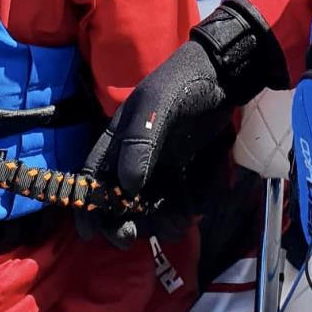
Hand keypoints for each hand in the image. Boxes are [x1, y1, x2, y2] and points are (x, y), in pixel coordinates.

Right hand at [82, 1, 286, 244]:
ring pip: (153, 207)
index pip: (93, 176)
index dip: (87, 206)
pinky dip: (188, 208)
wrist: (224, 74)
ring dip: (161, 221)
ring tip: (178, 222)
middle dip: (122, 223)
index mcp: (119, 139)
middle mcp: (136, 157)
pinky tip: (198, 204)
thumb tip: (127, 186)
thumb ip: (140, 140)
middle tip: (130, 236)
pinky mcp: (186, 172)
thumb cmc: (183, 82)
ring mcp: (162, 167)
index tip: (91, 233)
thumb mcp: (157, 102)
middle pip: (120, 202)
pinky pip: (182, 200)